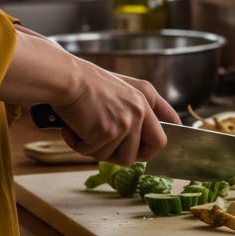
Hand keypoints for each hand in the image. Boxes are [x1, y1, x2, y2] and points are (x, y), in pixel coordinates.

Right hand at [0, 31, 180, 164]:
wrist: (66, 78)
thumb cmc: (87, 84)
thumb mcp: (122, 89)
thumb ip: (137, 109)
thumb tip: (143, 137)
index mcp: (146, 98)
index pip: (168, 129)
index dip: (157, 146)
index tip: (147, 152)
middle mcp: (140, 111)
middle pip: (146, 153)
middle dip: (128, 158)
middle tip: (108, 149)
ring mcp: (125, 123)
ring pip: (116, 157)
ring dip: (97, 150)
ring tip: (83, 130)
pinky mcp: (106, 132)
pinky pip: (93, 153)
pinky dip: (78, 145)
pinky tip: (72, 129)